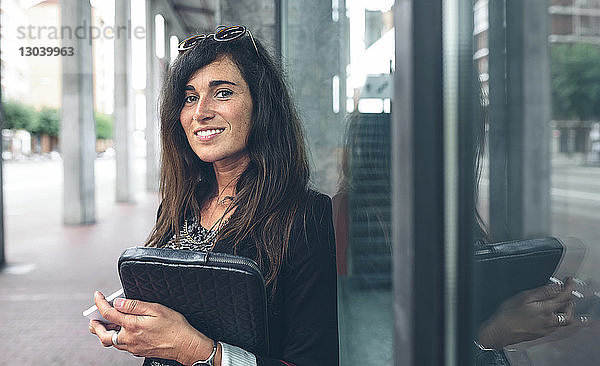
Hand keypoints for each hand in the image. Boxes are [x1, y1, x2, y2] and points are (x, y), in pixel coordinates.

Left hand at [88, 291, 220, 364]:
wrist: (185, 345)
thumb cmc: (175, 327)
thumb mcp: (156, 309)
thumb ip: (135, 305)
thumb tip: (119, 302)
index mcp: (132, 326)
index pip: (108, 314)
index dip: (100, 303)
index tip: (97, 296)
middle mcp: (129, 339)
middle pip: (103, 336)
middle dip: (95, 326)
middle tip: (93, 318)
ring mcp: (133, 347)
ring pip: (112, 342)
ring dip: (105, 332)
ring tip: (107, 323)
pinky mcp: (138, 351)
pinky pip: (122, 345)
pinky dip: (117, 337)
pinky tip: (123, 330)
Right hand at [477, 278, 574, 349]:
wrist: (500, 332)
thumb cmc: (508, 315)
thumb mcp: (523, 297)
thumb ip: (542, 292)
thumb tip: (555, 287)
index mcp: (546, 309)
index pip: (565, 297)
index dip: (569, 287)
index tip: (568, 281)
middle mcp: (550, 320)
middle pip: (569, 310)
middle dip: (570, 299)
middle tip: (566, 292)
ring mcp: (547, 329)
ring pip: (565, 320)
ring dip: (566, 310)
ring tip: (562, 304)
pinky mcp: (542, 334)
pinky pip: (557, 327)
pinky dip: (559, 319)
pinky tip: (551, 316)